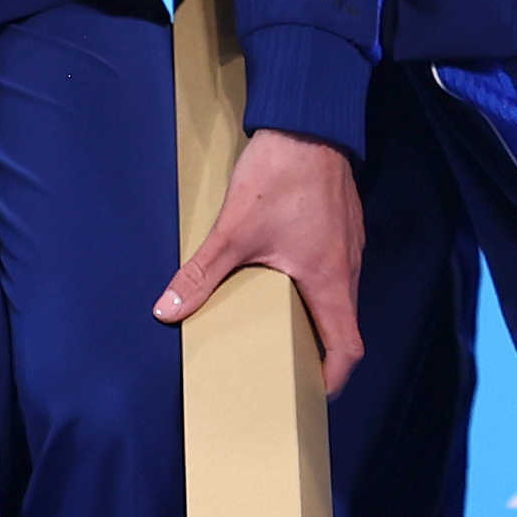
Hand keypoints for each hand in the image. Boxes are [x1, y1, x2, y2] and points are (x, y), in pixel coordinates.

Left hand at [154, 127, 367, 393]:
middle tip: (285, 366)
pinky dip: (316, 287)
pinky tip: (284, 277)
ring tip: (280, 325)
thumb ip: (201, 275)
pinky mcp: (343, 225)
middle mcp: (347, 267)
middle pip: (344, 325)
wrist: (308, 122)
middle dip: (319, 352)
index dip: (333, 378)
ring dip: (317, 317)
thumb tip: (167, 311)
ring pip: (340, 296)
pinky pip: (335, 269)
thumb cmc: (280, 177)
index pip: (347, 347)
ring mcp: (349, 245)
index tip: (311, 394)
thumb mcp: (233, 231)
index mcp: (328, 280)